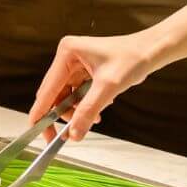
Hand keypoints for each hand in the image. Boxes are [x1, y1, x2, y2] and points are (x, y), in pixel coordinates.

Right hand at [29, 32, 156, 141]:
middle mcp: (68, 57)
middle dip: (62, 115)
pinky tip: (98, 111)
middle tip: (64, 136)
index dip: (41, 112)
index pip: (47, 88)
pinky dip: (85, 106)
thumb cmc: (132, 58)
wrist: (151, 51)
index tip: (36, 131)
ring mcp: (76, 65)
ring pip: (66, 97)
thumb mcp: (108, 87)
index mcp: (67, 52)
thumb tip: (74, 133)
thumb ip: (88, 111)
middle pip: (55, 95)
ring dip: (77, 112)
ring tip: (93, 118)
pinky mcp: (84, 72)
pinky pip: (77, 95)